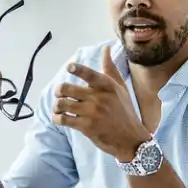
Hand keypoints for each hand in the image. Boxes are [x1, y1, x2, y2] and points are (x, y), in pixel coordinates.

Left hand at [53, 46, 151, 160]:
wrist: (130, 138)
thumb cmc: (124, 110)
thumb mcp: (120, 87)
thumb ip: (110, 68)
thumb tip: (105, 48)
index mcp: (107, 86)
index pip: (89, 74)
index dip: (77, 69)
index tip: (69, 67)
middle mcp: (99, 98)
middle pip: (67, 88)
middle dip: (58, 91)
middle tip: (59, 94)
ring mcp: (92, 113)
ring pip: (62, 104)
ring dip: (56, 105)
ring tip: (59, 107)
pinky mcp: (87, 127)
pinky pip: (64, 119)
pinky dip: (57, 118)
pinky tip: (59, 118)